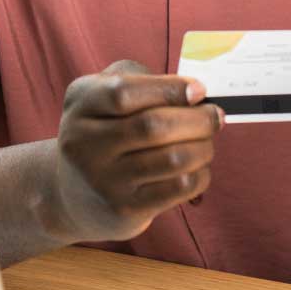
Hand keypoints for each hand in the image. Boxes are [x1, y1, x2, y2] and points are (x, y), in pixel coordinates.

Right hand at [46, 59, 222, 242]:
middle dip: (198, 119)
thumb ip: (141, 80)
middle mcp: (84, 142)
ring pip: (173, 159)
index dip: (169, 88)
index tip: (198, 91)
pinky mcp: (125, 208)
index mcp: (81, 103)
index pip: (125, 92)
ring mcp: (104, 179)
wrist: (75, 193)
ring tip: (206, 141)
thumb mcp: (105, 95)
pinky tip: (197, 167)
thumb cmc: (106, 131)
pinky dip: (200, 173)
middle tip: (215, 116)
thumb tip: (192, 91)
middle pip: (153, 126)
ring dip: (203, 147)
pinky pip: (179, 187)